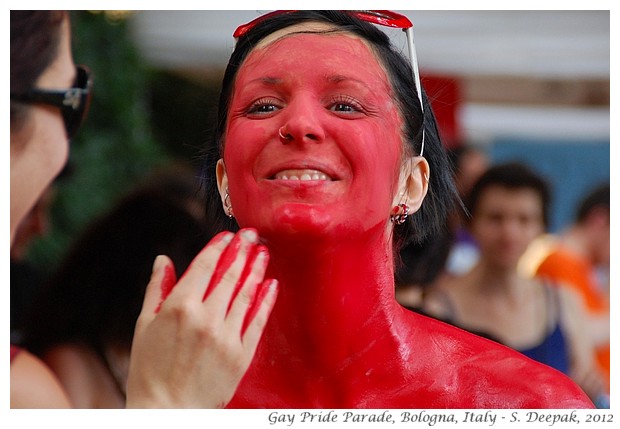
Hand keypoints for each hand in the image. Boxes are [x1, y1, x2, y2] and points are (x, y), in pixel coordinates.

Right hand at [125, 229, 277, 407]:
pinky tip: (271, 285)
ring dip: (256, 270)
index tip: (228, 236)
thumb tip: (163, 260)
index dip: (218, 247)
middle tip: (252, 235)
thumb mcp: (144, 326)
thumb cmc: (148, 371)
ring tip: (263, 253)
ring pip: (246, 294)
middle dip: (242, 251)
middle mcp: (206, 318)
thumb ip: (157, 289)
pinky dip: (266, 300)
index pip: (205, 266)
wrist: (167, 412)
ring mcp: (226, 336)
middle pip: (229, 275)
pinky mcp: (241, 354)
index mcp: (179, 307)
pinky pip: (257, 321)